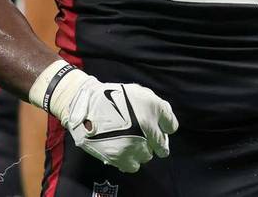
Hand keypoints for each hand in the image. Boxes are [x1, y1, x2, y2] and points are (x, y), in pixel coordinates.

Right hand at [61, 77, 178, 172]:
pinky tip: (123, 152)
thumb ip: (156, 107)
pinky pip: (134, 166)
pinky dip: (130, 160)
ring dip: (141, 151)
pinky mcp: (121, 156)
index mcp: (154, 107)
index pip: (171, 126)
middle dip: (157, 144)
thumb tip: (166, 125)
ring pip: (147, 155)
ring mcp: (135, 143)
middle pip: (162, 144)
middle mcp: (149, 126)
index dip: (165, 128)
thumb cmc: (113, 96)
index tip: (160, 130)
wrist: (86, 104)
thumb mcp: (139, 92)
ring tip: (130, 143)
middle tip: (147, 141)